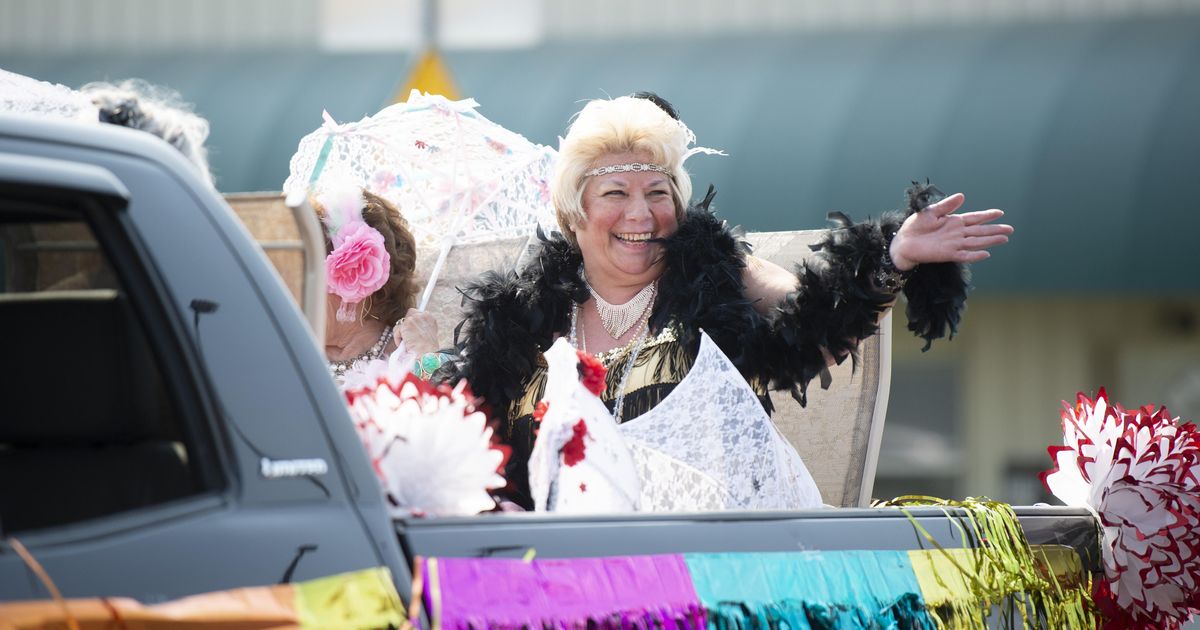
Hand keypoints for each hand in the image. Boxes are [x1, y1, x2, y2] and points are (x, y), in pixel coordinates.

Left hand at [395, 308, 439, 355]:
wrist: (427, 354)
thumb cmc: (429, 348)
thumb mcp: (428, 333)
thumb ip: (421, 327)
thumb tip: (411, 328)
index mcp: (429, 317)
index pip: (416, 313)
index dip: (413, 322)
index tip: (412, 331)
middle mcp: (422, 315)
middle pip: (408, 314)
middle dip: (406, 324)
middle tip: (407, 336)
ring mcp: (413, 319)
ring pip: (401, 323)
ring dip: (401, 333)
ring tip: (406, 343)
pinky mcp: (405, 325)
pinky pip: (396, 331)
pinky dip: (398, 339)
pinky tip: (405, 345)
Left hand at [889, 193, 1012, 270]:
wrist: (903, 242)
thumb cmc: (915, 227)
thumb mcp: (930, 211)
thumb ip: (947, 205)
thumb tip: (963, 196)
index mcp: (954, 221)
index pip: (974, 218)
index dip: (987, 216)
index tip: (1000, 212)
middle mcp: (957, 233)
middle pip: (980, 231)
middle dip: (995, 229)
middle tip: (1010, 229)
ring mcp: (954, 244)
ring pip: (976, 242)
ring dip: (990, 241)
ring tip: (1005, 239)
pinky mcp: (948, 254)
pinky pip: (965, 255)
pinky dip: (975, 255)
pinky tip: (986, 254)